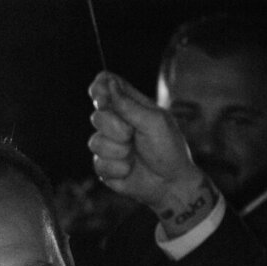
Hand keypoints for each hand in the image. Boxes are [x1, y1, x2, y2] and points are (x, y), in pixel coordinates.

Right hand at [88, 72, 208, 217]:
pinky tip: (129, 170)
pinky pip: (98, 163)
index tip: (102, 99)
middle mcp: (116, 122)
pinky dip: (118, 168)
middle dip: (115, 128)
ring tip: (134, 155)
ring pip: (95, 142)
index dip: (98, 88)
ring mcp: (109, 144)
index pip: (105, 85)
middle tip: (133, 136)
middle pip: (97, 115)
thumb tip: (108, 82)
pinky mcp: (104, 165)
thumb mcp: (154, 122)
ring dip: (119, 151)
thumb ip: (128, 104)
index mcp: (129, 105)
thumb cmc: (168, 148)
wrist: (171, 183)